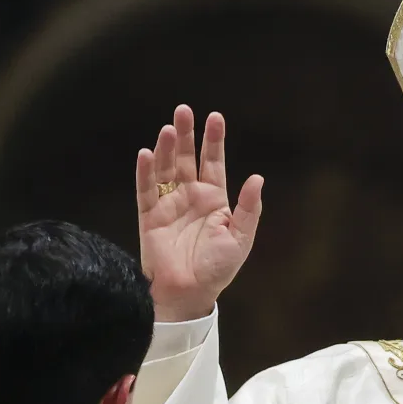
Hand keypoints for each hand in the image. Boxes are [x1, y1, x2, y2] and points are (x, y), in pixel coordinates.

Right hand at [136, 105, 263, 321]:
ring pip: (165, 169)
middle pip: (187, 158)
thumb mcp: (241, 237)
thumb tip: (257, 178)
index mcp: (215, 199)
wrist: (190, 293)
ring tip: (168, 128)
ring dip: (165, 148)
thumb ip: (249, 208)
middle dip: (186, 134)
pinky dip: (145, 172)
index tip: (215, 116)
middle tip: (183, 110)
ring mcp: (169, 205)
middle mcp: (190, 197)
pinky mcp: (149, 217)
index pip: (213, 162)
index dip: (213, 140)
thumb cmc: (218, 268)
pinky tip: (146, 153)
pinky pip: (146, 190)